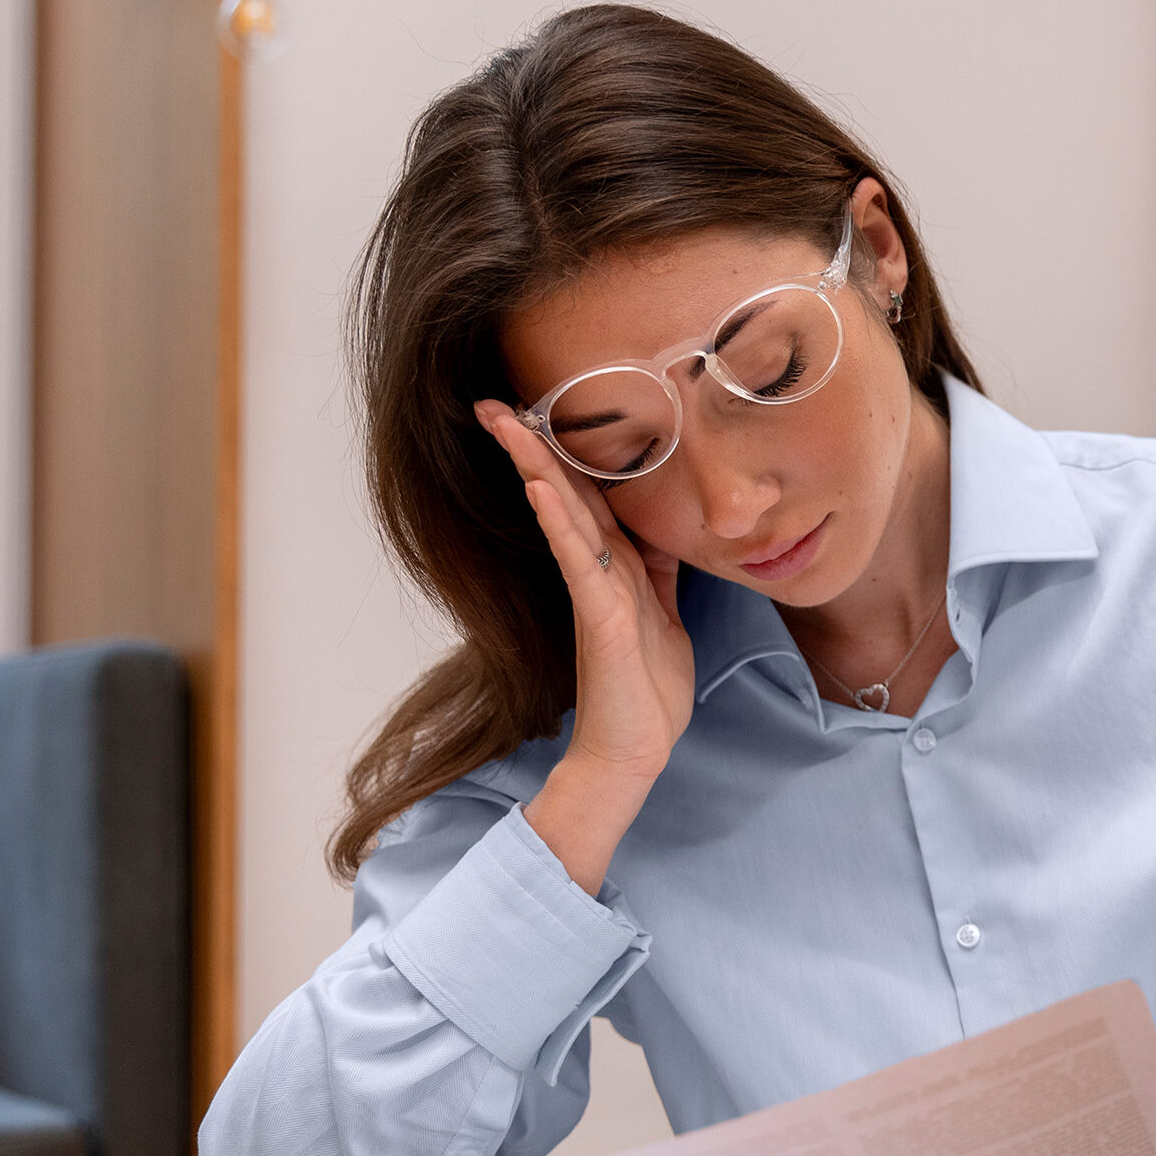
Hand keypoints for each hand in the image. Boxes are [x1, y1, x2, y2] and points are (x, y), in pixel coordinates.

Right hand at [476, 400, 693, 892]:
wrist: (637, 752)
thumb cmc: (648, 689)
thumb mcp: (664, 614)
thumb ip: (657, 570)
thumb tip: (662, 528)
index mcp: (615, 567)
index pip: (587, 496)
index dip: (564, 452)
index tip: (536, 409)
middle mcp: (598, 572)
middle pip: (565, 495)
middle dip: (531, 447)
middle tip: (491, 403)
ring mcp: (595, 593)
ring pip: (565, 518)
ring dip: (538, 469)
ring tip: (509, 426)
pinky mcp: (601, 620)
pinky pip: (580, 563)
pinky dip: (561, 524)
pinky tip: (541, 490)